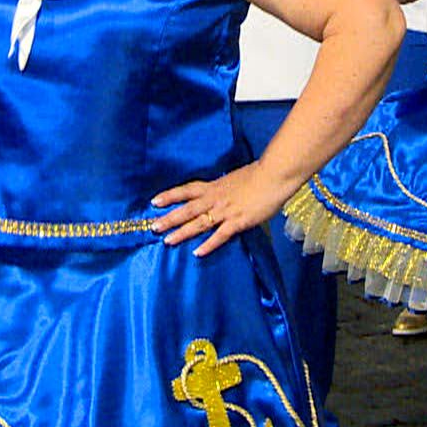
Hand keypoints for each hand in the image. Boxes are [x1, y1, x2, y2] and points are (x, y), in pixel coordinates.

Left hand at [151, 163, 294, 257]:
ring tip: (167, 240)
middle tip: (152, 226)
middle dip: (169, 218)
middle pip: (187, 209)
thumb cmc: (259, 174)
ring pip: (198, 223)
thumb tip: (221, 193)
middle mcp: (215, 198)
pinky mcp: (238, 221)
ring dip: (182, 232)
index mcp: (214, 186)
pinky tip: (197, 253)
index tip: (154, 201)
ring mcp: (226, 210)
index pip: (187, 190)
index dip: (170, 196)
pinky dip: (208, 244)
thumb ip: (225, 188)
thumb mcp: (235, 178)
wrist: (274, 175)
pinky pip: (220, 235)